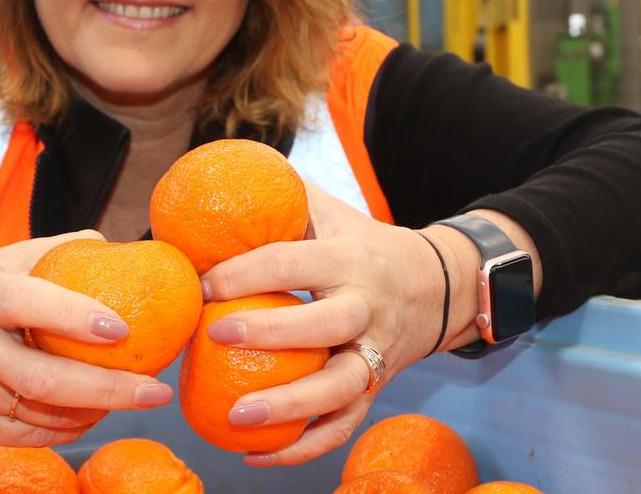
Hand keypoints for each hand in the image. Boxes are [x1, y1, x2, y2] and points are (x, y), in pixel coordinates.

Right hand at [0, 230, 175, 446]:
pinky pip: (29, 435)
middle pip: (43, 379)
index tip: (123, 327)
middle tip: (157, 389)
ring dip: (97, 409)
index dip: (74, 317)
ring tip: (137, 396)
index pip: (27, 304)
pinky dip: (70, 426)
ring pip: (43, 413)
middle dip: (109, 389)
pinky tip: (96, 411)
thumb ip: (56, 252)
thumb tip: (116, 247)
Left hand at [198, 183, 449, 465]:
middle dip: (271, 331)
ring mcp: (375, 352)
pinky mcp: (376, 388)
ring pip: (340, 387)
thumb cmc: (359, 242)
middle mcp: (367, 307)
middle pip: (326, 323)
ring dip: (290, 406)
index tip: (201, 283)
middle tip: (214, 332)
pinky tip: (254, 456)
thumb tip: (211, 185)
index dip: (246, 271)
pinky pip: (344, 425)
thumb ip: (280, 197)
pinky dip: (303, 447)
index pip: (294, 262)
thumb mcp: (329, 211)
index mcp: (349, 258)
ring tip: (234, 418)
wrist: (438, 284)